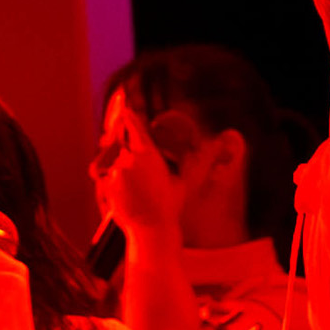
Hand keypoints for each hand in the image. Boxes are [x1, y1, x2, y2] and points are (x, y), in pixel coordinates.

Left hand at [91, 95, 184, 255]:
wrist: (152, 230)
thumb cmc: (171, 206)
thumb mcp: (183, 181)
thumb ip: (192, 161)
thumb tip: (223, 145)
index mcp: (148, 153)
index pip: (134, 125)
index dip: (127, 112)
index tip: (123, 99)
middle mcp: (130, 158)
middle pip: (118, 141)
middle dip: (122, 145)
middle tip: (131, 161)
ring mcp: (116, 171)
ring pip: (113, 161)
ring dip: (120, 169)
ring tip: (136, 190)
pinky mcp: (107, 185)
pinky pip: (106, 177)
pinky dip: (114, 183)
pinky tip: (127, 198)